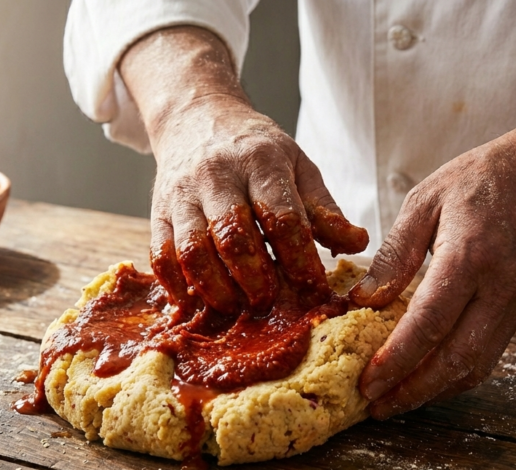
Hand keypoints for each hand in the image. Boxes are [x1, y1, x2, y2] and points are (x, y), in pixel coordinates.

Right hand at [120, 26, 366, 313]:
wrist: (196, 117)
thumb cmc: (255, 150)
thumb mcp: (298, 166)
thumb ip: (324, 209)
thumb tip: (357, 244)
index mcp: (262, 162)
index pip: (283, 216)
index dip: (299, 258)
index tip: (312, 288)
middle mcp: (218, 175)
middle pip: (234, 235)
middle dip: (254, 278)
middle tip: (269, 304)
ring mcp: (183, 194)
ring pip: (193, 249)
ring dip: (215, 288)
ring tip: (235, 307)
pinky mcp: (158, 210)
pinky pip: (161, 253)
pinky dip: (176, 284)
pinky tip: (195, 301)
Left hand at [349, 73, 515, 418]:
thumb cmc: (479, 181)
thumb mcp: (424, 202)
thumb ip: (394, 254)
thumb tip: (363, 301)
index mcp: (470, 256)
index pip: (431, 322)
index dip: (398, 358)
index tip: (368, 381)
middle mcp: (499, 289)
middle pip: (456, 359)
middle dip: (413, 391)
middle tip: (375, 407)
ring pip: (475, 366)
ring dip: (433, 392)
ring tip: (393, 402)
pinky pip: (486, 356)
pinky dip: (454, 377)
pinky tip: (425, 381)